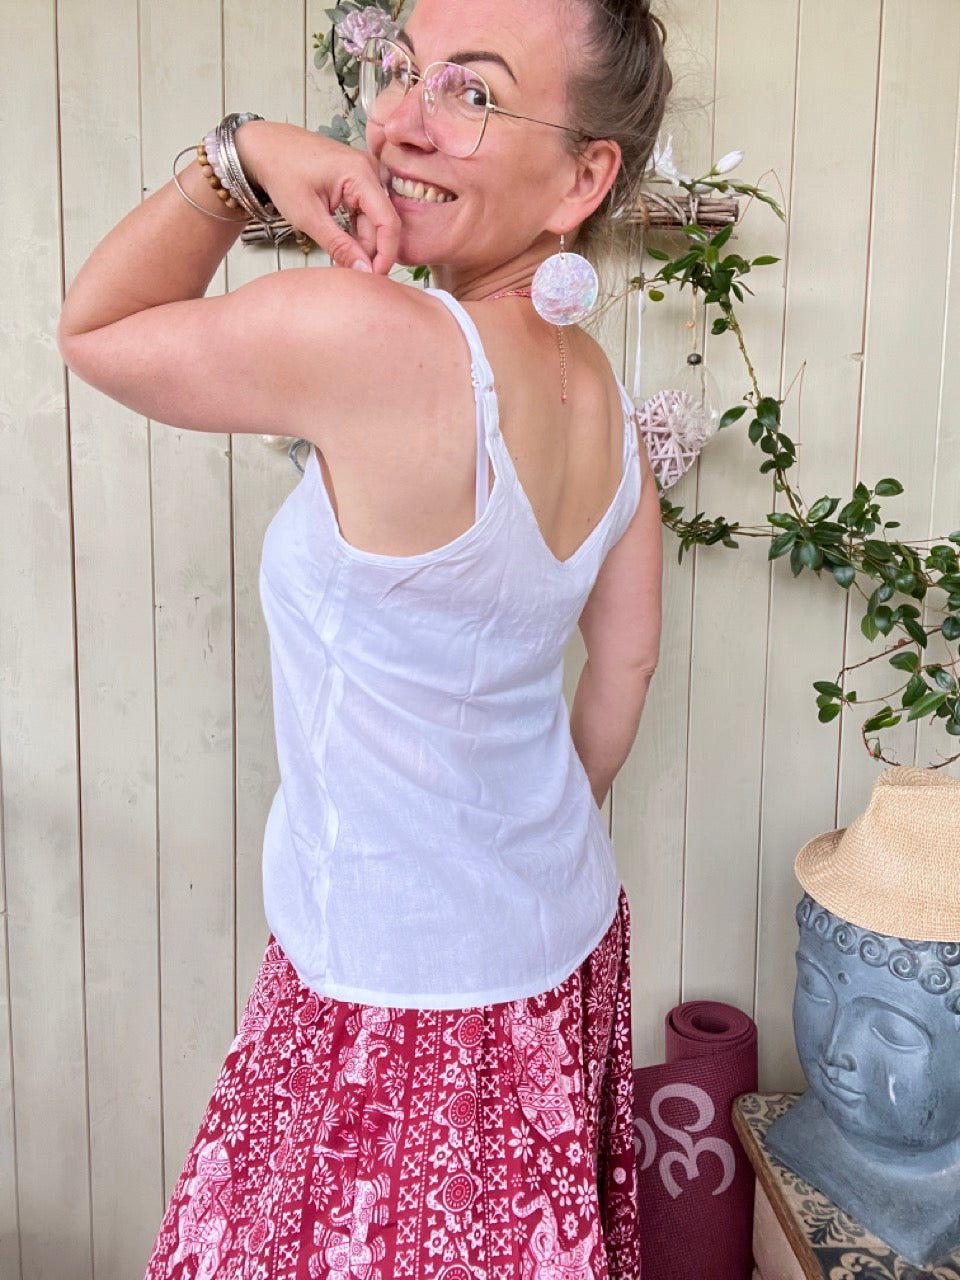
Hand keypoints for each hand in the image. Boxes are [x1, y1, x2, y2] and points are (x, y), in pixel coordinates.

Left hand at [235, 120, 399, 273]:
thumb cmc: (281, 171)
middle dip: (371, 251)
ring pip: (374, 221)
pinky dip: (356, 233)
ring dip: (362, 244)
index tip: (374, 276)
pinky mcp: (358, 182)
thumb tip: (363, 270)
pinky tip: (344, 246)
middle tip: (353, 273)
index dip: (386, 254)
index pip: (388, 221)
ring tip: (343, 260)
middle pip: (382, 223)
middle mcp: (369, 170)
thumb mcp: (308, 216)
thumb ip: (338, 245)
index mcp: (360, 172)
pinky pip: (366, 213)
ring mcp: (365, 175)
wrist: (266, 148)